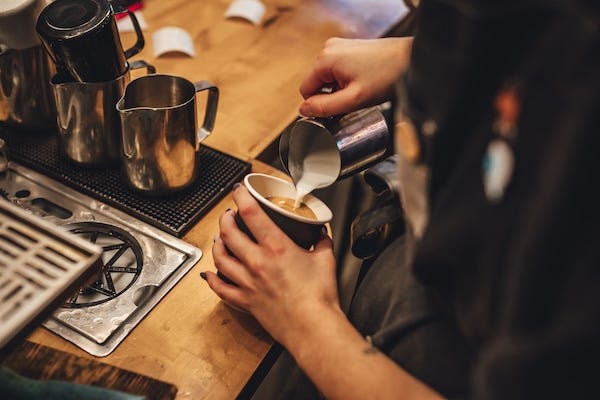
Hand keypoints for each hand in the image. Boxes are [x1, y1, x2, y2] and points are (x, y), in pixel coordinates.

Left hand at [205, 184, 339, 346]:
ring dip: (217, 243)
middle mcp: (257, 262)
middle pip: (228, 232)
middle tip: (229, 214)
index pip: (251, 213)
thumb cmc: (319, 298)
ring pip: (220, 257)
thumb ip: (322, 242)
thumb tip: (321, 233)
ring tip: (219, 237)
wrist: (312, 328)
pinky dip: (212, 278)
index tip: (239, 189)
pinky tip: (210, 273)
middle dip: (225, 218)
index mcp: (276, 247)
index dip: (241, 196)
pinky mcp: (245, 300)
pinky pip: (221, 287)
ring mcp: (247, 282)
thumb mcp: (326, 260)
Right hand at [299, 36, 412, 116]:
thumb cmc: (387, 76)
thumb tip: (304, 110)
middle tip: (353, 99)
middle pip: (317, 83)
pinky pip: (338, 70)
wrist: (411, 59)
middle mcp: (329, 48)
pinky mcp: (349, 48)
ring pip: (328, 77)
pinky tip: (363, 82)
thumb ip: (325, 107)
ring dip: (340, 88)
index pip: (306, 90)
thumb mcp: (353, 99)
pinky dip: (346, 80)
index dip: (319, 104)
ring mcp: (339, 46)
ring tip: (360, 90)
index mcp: (325, 59)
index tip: (338, 108)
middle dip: (331, 95)